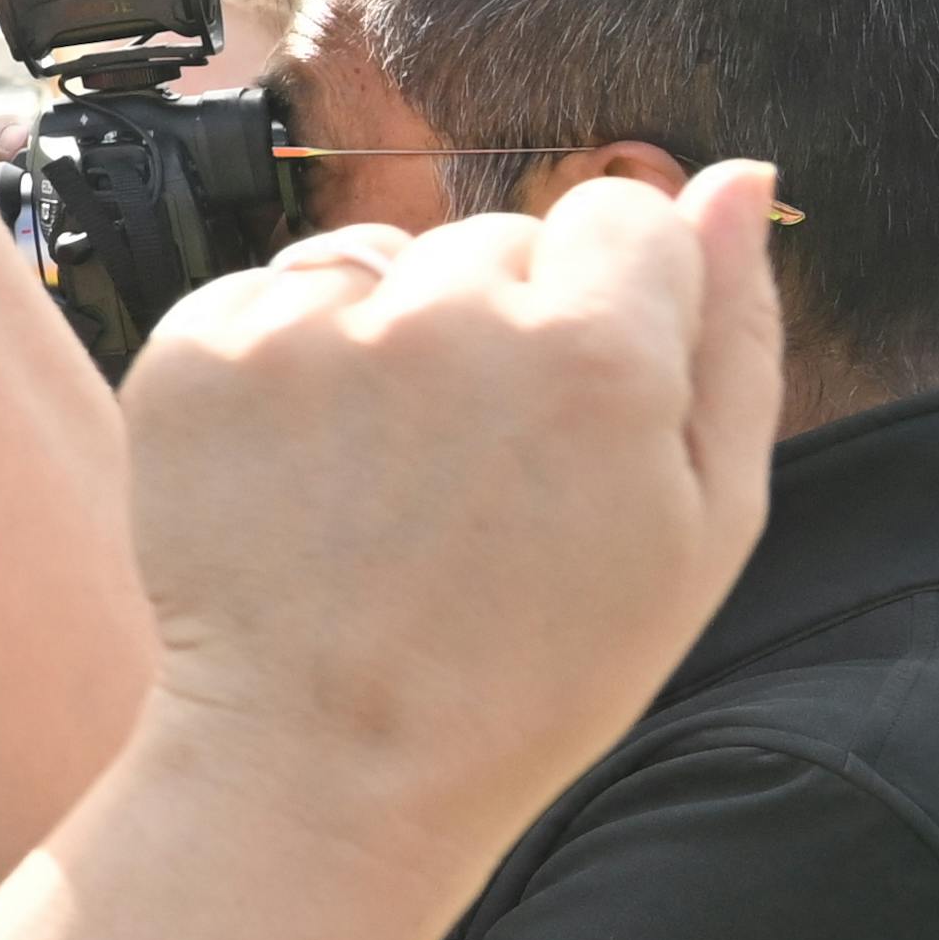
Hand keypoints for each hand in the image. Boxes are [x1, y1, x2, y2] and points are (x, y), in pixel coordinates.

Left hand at [116, 161, 781, 879]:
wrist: (329, 762)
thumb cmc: (541, 664)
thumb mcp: (702, 524)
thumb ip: (732, 335)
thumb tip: (743, 178)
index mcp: (595, 350)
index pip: (622, 212)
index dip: (613, 307)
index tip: (583, 406)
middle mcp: (445, 315)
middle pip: (498, 240)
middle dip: (503, 326)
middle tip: (478, 477)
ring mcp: (306, 329)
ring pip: (381, 261)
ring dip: (390, 334)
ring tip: (388, 480)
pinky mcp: (195, 350)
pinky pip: (271, 297)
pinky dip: (287, 363)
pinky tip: (307, 474)